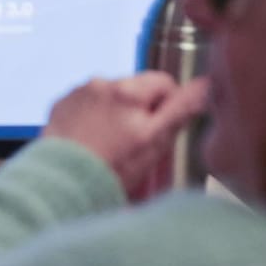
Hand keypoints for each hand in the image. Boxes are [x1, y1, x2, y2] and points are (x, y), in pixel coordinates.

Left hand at [43, 74, 207, 201]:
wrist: (65, 182)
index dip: (168, 105)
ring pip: (110, 96)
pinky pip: (86, 104)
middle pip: (135, 89)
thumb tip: (205, 85)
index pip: (163, 82)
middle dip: (140, 110)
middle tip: (135, 142)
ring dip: (115, 112)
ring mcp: (77, 93)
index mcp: (127, 89)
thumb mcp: (155, 141)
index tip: (160, 128)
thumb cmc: (113, 166)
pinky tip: (91, 141)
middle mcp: (99, 82)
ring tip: (110, 144)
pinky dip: (92, 118)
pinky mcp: (60, 105)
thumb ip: (180, 109)